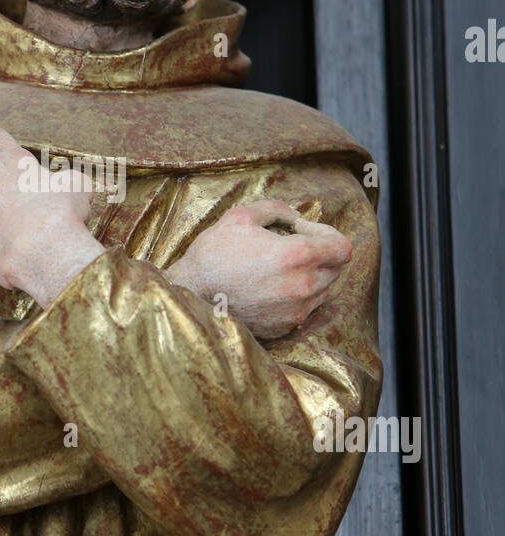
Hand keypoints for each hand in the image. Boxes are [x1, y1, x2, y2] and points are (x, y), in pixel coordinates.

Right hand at [165, 199, 351, 340]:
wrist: (191, 295)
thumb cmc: (214, 253)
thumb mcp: (241, 216)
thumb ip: (276, 209)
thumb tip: (295, 216)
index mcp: (297, 255)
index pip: (343, 248)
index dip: (328, 234)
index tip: (303, 231)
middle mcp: (303, 285)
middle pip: (336, 269)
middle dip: (320, 253)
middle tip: (290, 245)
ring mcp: (296, 310)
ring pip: (323, 289)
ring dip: (309, 275)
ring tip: (278, 268)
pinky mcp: (285, 326)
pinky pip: (304, 307)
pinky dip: (295, 295)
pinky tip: (268, 287)